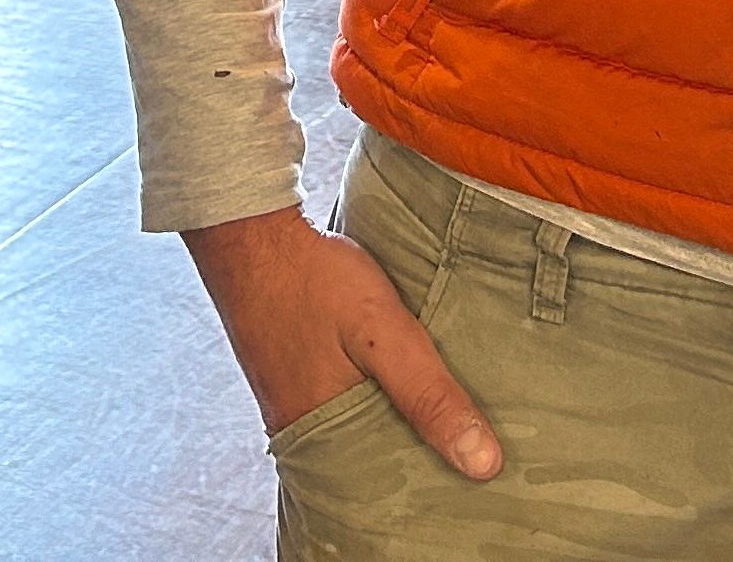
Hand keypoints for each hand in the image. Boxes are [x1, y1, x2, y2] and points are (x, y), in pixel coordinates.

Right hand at [181, 203, 502, 478]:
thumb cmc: (312, 279)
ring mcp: (289, 409)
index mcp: (323, 439)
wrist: (249, 234)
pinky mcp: (287, 383)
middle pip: (369, 472)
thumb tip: (484, 464)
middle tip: (464, 459)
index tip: (471, 488)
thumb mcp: (383, 332)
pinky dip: (364, 412)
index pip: (384, 498)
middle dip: (412, 467)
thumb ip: (428, 395)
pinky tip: (390, 396)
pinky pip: (334, 415)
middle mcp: (302, 436)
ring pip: (353, 440)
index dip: (429, 492)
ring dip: (390, 436)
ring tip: (437, 430)